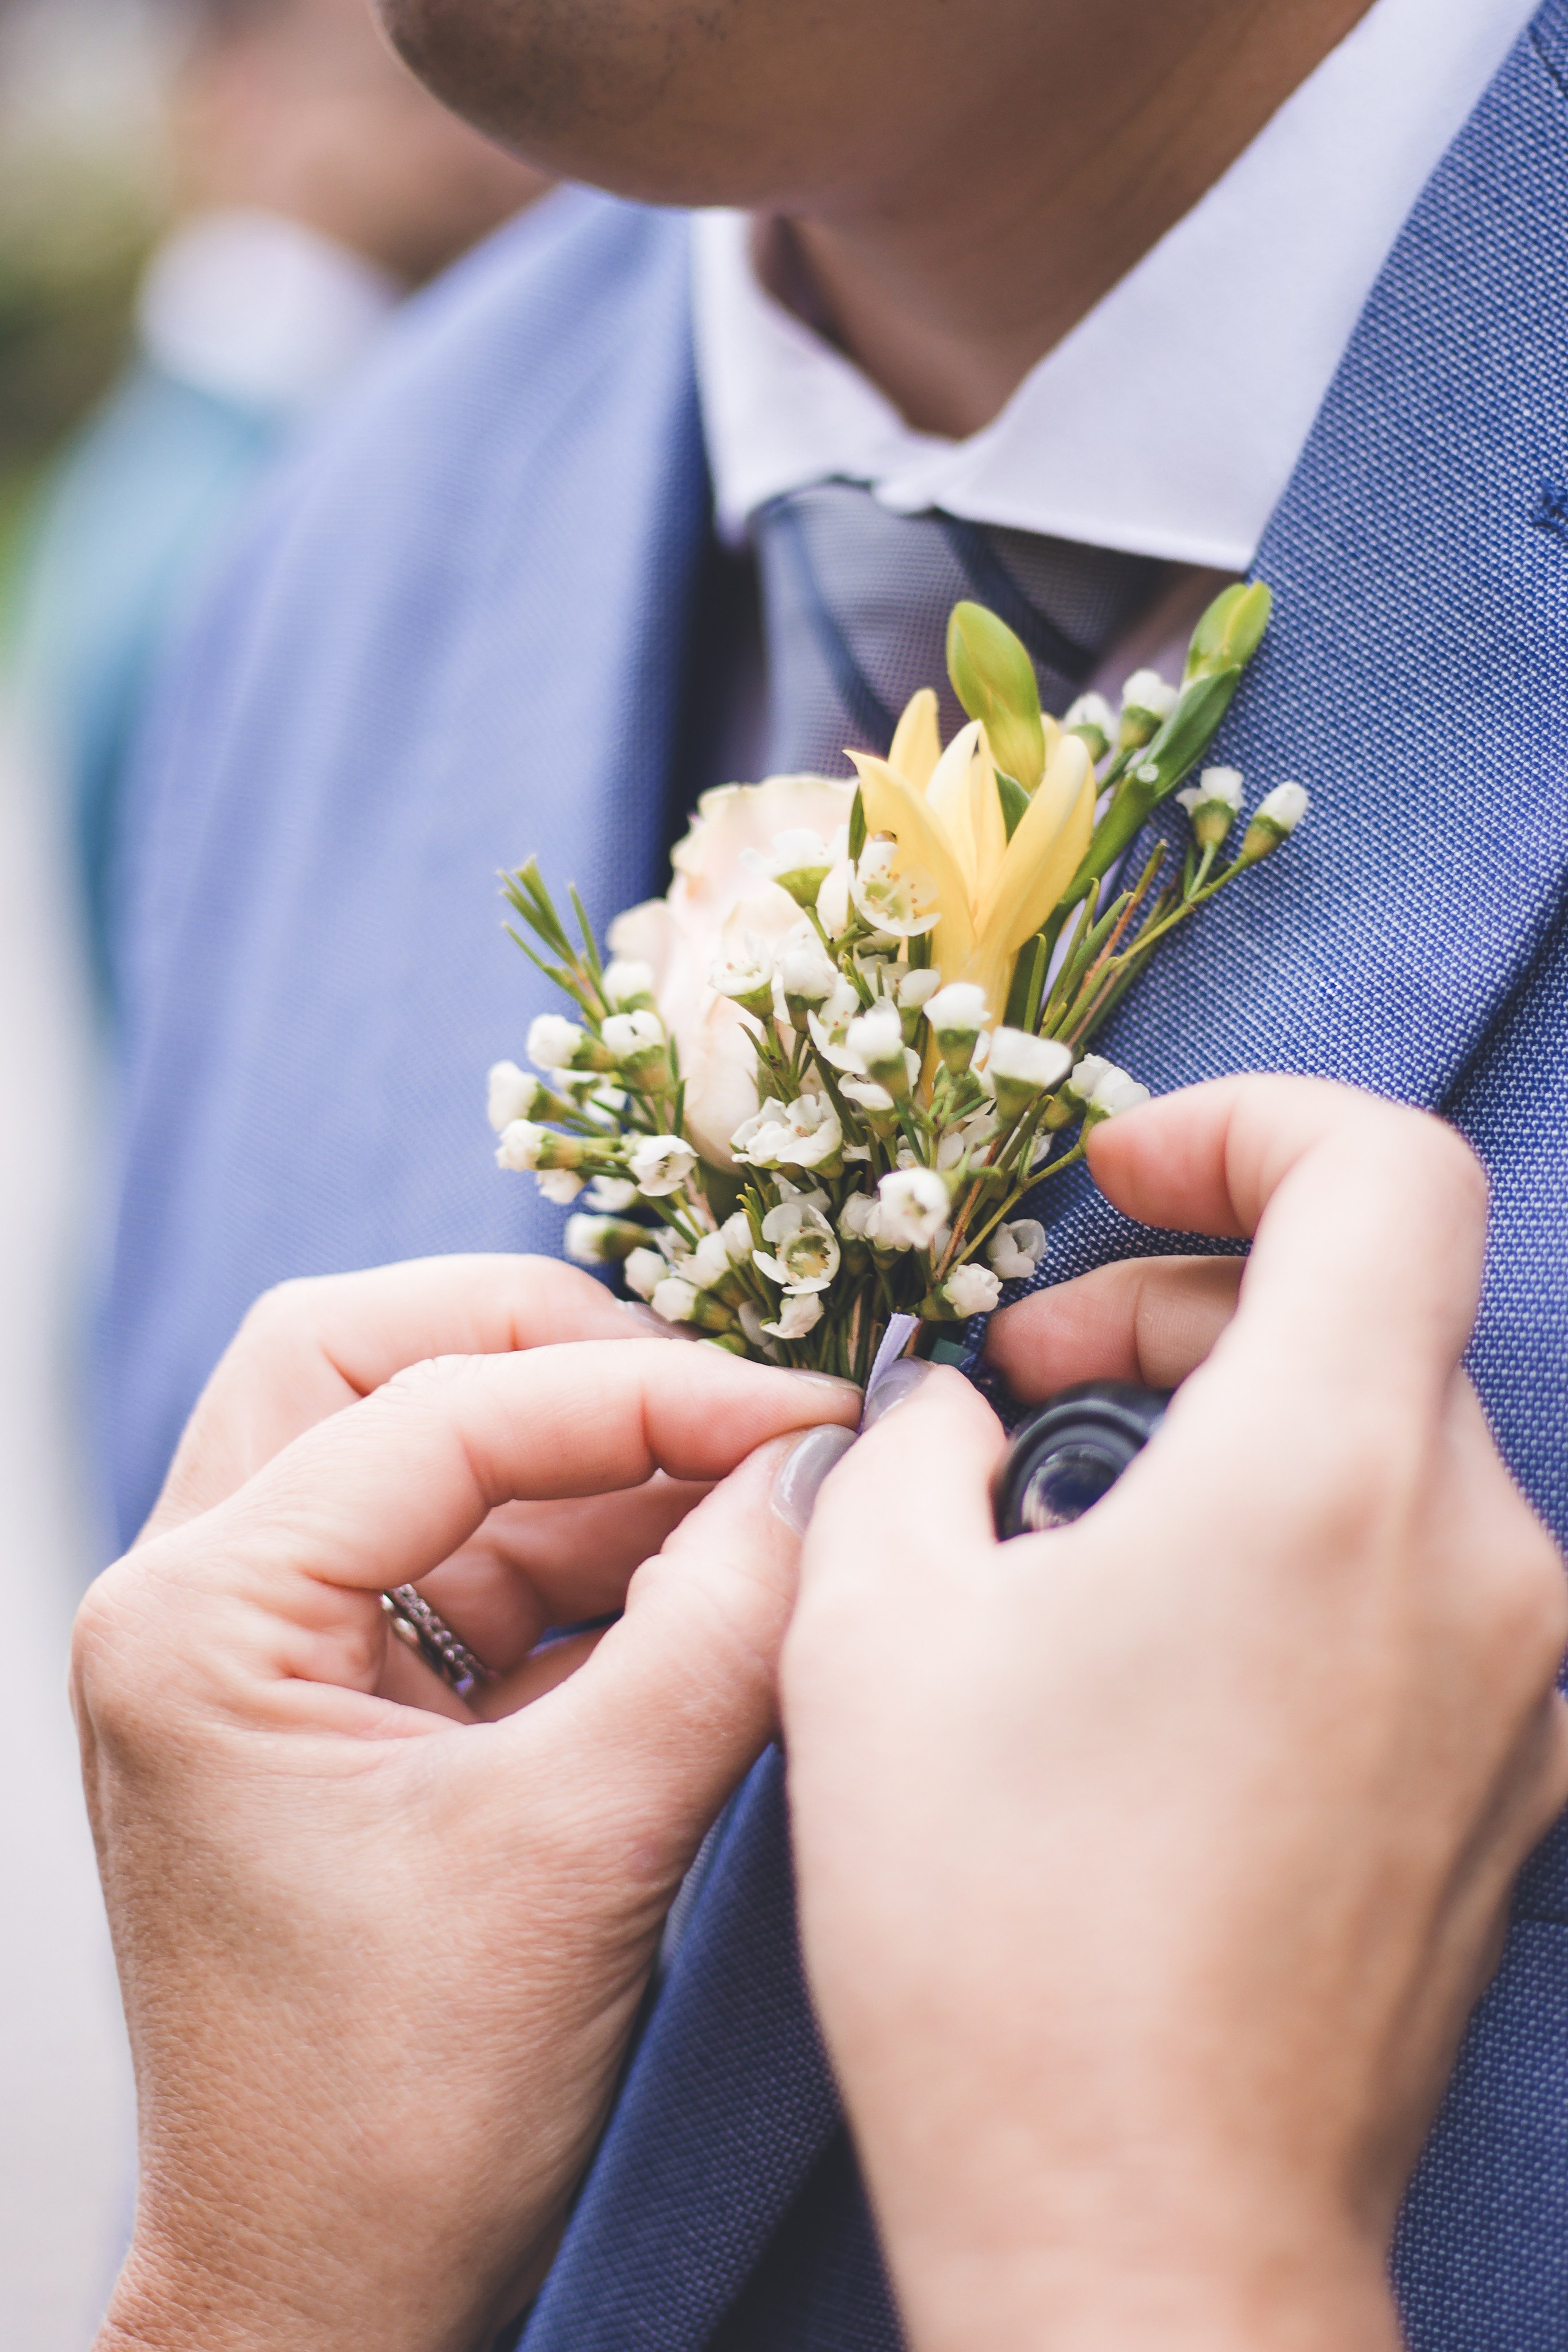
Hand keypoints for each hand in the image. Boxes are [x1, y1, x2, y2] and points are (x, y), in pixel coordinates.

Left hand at [74, 1257, 859, 2351]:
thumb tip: (822, 1470)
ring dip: (596, 1455)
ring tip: (755, 1489)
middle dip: (555, 1351)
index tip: (803, 1411)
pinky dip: (594, 1548)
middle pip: (368, 1357)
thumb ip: (712, 1638)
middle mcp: (204, 1605)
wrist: (332, 2297)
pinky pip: (471, 1558)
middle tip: (726, 1398)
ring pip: (426, 1446)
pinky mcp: (347, 1704)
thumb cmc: (396, 2116)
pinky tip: (712, 1570)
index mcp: (198, 1621)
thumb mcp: (579, 1856)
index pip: (436, 1408)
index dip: (642, 1389)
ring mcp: (269, 1650)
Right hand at [783, 1077, 1567, 2351]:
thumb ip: (917, 1446)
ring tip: (1065, 1531)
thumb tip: (956, 1403)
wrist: (1144, 2231)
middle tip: (1022, 1390)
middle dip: (1182, 1301)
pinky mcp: (1513, 1774)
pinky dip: (1294, 1539)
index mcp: (1326, 1480)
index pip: (1385, 1176)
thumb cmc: (995, 1935)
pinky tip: (1154, 1642)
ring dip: (1231, 1423)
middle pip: (1365, 1309)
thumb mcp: (875, 1629)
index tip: (1122, 1176)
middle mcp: (1476, 1559)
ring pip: (1388, 1440)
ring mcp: (1521, 1680)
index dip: (1251, 1125)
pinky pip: (1415, 1571)